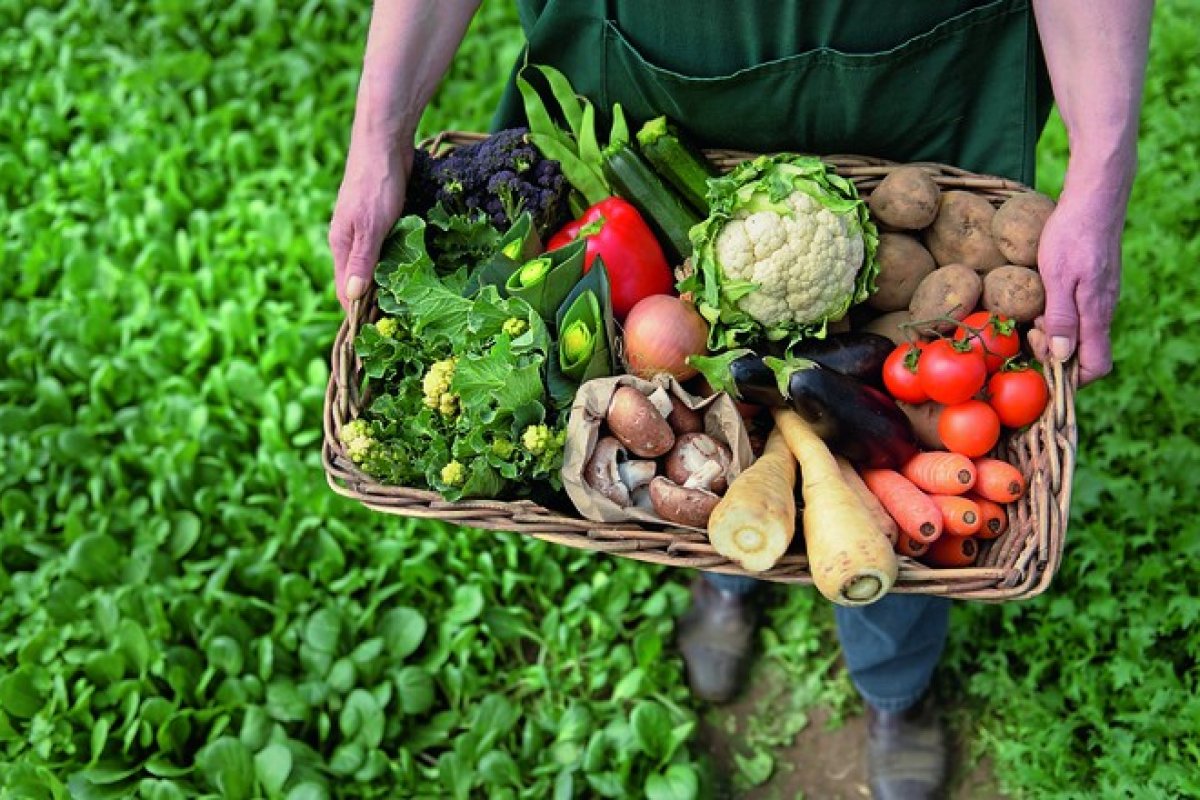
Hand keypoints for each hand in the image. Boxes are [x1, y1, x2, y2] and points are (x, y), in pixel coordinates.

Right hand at [329, 138, 412, 310]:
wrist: (384, 142)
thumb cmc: (376, 183)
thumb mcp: (371, 226)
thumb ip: (362, 260)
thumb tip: (352, 297)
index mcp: (341, 245)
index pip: (344, 291)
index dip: (358, 315)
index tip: (377, 338)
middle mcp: (349, 241)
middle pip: (359, 281)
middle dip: (375, 304)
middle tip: (401, 327)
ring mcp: (366, 231)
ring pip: (375, 266)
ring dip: (388, 285)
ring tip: (410, 308)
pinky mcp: (382, 220)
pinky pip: (388, 250)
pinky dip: (398, 263)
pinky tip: (414, 273)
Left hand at [1028, 188, 1123, 384]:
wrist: (1094, 199)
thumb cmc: (1072, 234)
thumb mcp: (1057, 277)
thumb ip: (1061, 318)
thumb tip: (1061, 356)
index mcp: (1096, 314)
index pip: (1096, 367)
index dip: (1071, 378)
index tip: (1043, 362)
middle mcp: (1103, 310)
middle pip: (1084, 354)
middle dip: (1054, 352)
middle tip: (1032, 328)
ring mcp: (1101, 298)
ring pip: (1079, 333)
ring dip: (1053, 332)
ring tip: (1035, 311)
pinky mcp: (1095, 286)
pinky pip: (1078, 314)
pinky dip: (1057, 315)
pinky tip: (1041, 298)